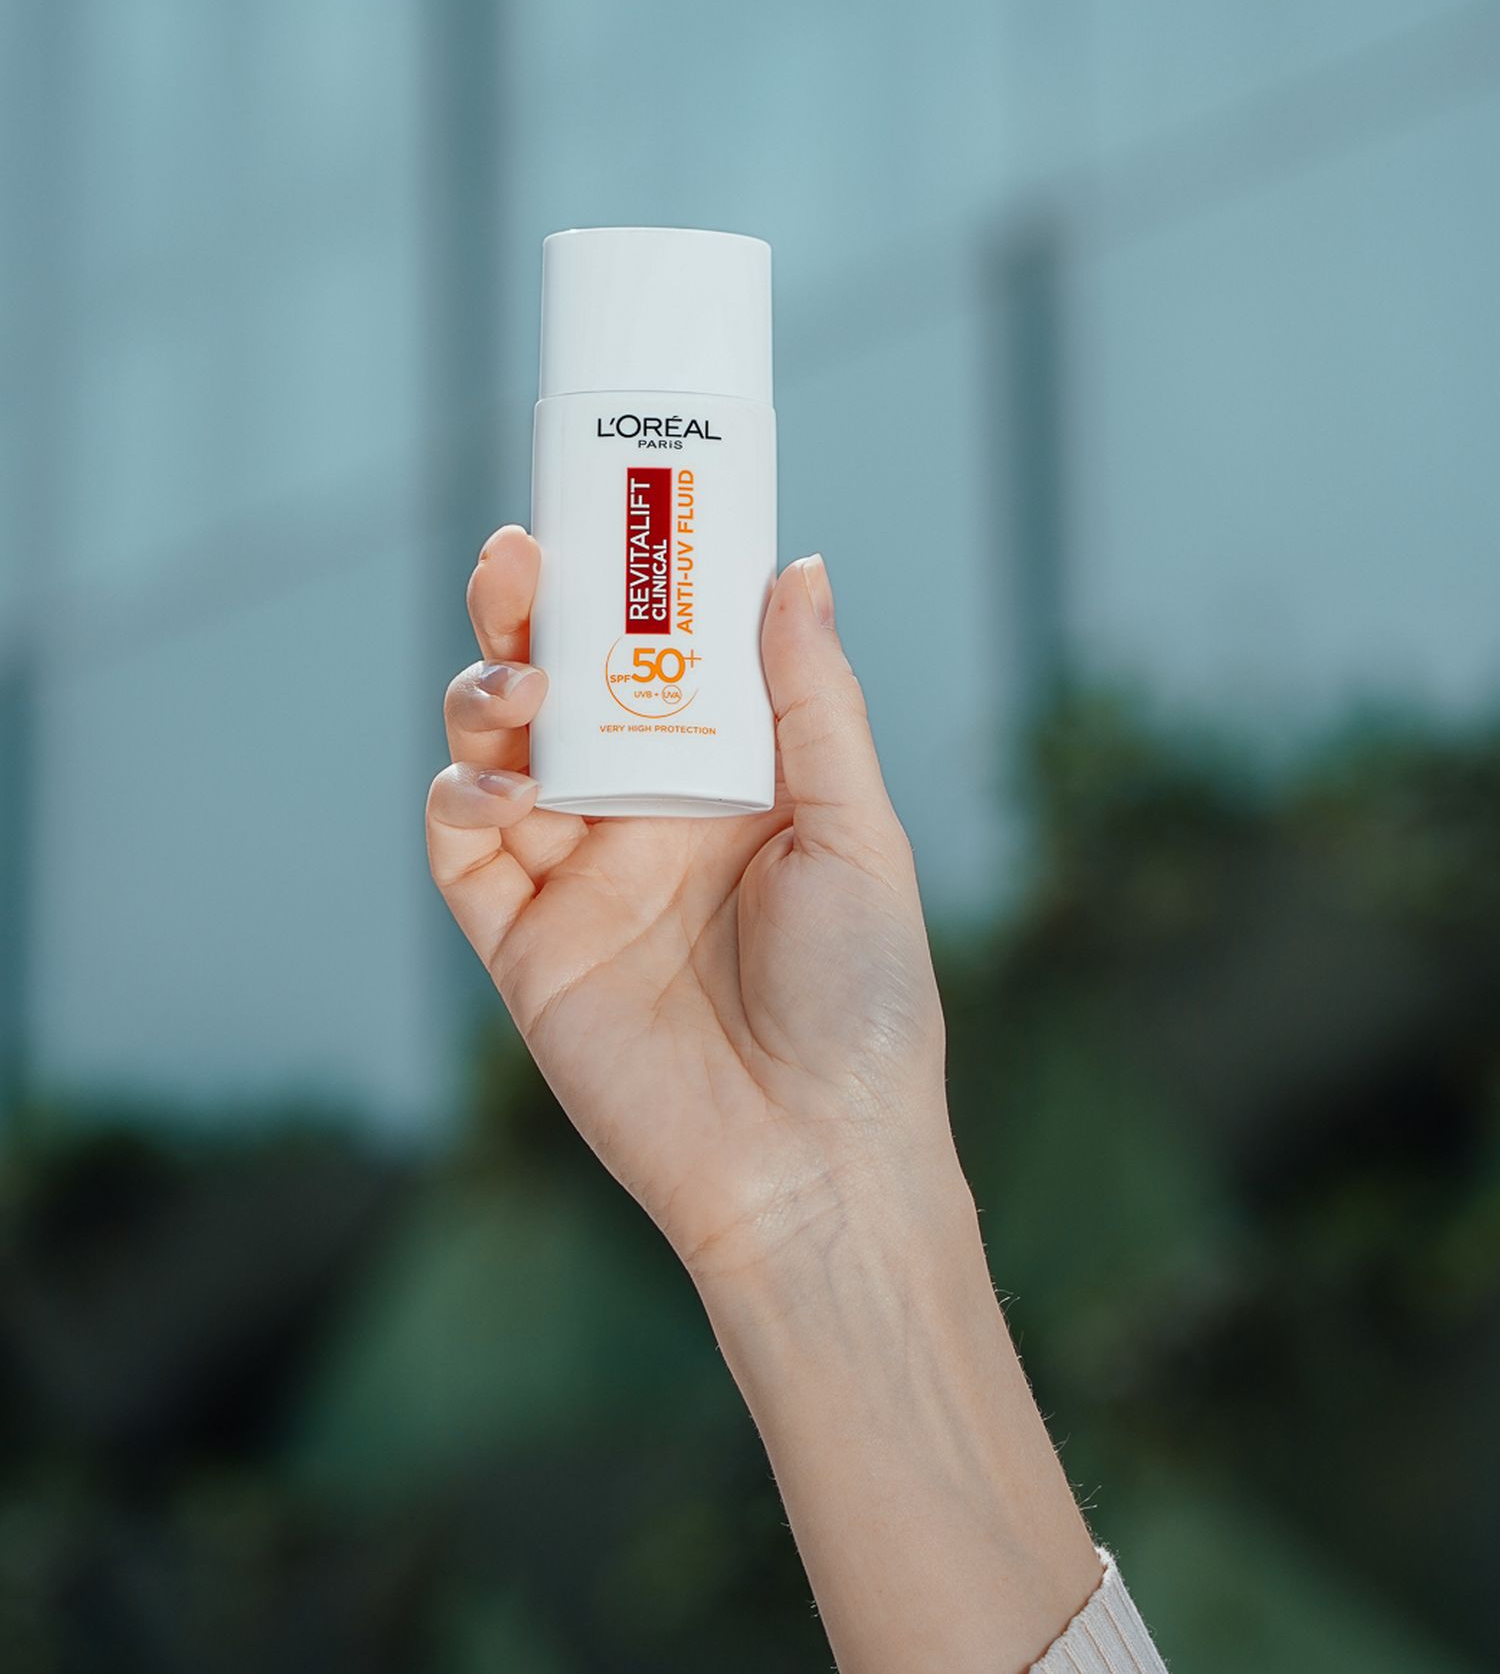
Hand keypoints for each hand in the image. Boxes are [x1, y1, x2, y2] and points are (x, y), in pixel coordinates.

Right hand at [426, 525, 961, 1286]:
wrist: (815, 1164)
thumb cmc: (865, 1002)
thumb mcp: (854, 832)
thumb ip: (811, 701)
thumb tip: (795, 567)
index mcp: (727, 780)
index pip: (655, 656)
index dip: (622, 584)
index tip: (604, 509)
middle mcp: (643, 817)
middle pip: (559, 686)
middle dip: (529, 613)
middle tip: (519, 557)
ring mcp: (576, 879)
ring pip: (496, 752)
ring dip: (490, 696)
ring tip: (524, 685)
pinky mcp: (522, 948)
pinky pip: (463, 853)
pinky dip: (461, 802)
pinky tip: (500, 788)